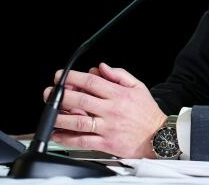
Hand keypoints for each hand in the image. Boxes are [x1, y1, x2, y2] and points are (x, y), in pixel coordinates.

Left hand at [43, 62, 166, 157]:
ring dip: (61, 117)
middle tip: (50, 93)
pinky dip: (68, 138)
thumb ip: (119, 75)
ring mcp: (107, 127)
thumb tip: (101, 67)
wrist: (158, 137)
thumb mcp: (138, 86)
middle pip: (81, 100)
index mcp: (118, 94)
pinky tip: (58, 134)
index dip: (73, 78)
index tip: (61, 76)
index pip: (92, 82)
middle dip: (61, 95)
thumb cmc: (147, 112)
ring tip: (50, 113)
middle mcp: (111, 110)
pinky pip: (83, 141)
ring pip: (79, 121)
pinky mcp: (106, 143)